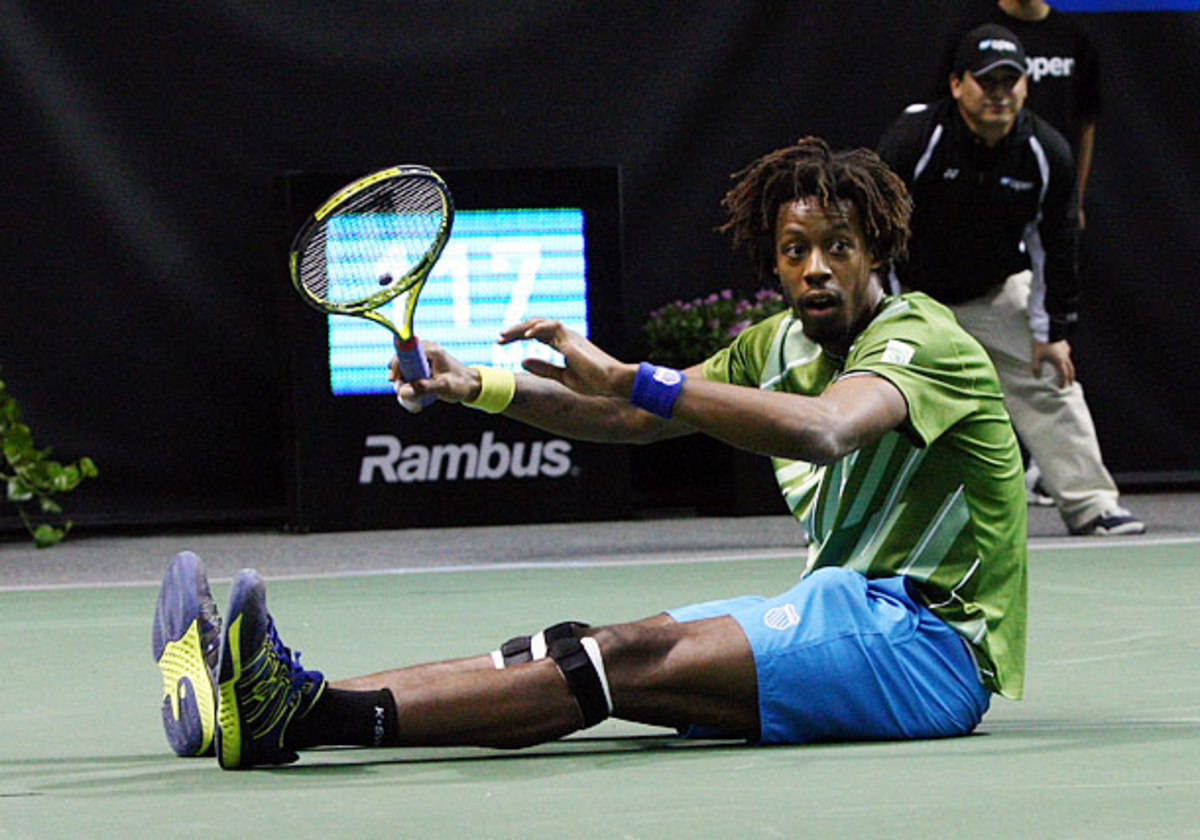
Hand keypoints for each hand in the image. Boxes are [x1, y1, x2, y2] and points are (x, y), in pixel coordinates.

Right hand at [388, 341, 481, 408]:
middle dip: (398, 373)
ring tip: (406, 390)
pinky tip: (409, 388)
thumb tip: (402, 391)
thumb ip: (423, 388)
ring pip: (406, 364)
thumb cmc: (460, 384)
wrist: (471, 385)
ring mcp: (426, 355)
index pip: (405, 351)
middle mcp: (427, 348)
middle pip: (403, 358)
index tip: (394, 379)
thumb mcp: (442, 387)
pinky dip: (408, 377)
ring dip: (403, 377)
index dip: (396, 364)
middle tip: (400, 388)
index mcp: (432, 350)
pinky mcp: (426, 362)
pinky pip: (410, 367)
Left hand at [500, 318, 633, 396]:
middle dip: (515, 330)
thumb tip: (522, 360)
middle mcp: (566, 336)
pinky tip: (525, 336)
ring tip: (504, 336)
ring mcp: (569, 336)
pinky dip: (538, 329)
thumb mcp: (563, 376)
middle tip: (498, 339)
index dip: (518, 336)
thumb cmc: (594, 382)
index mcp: (564, 344)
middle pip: (535, 325)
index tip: (501, 342)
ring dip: (521, 328)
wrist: (613, 382)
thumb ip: (544, 368)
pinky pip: (553, 328)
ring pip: (541, 323)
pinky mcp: (572, 340)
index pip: (536, 334)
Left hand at [1031, 339, 1074, 387]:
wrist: (1046, 329)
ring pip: (1070, 363)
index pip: (1064, 375)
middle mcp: (1065, 357)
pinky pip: (1067, 355)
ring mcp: (1066, 351)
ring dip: (1069, 370)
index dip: (1063, 382)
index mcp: (1059, 361)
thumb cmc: (1040, 343)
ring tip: (1067, 374)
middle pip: (1071, 370)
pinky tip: (1062, 361)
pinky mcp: (1065, 346)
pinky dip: (1067, 361)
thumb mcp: (1036, 356)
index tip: (1062, 388)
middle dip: (1070, 378)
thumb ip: (1036, 368)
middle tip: (1070, 384)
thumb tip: (1037, 378)